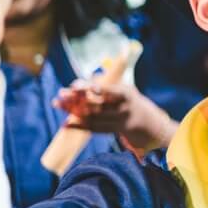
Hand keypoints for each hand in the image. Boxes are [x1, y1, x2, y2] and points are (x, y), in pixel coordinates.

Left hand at [55, 81, 177, 150]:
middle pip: (96, 103)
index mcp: (127, 94)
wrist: (151, 124)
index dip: (91, 88)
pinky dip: (78, 126)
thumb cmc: (133, 102)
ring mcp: (118, 121)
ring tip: (57, 103)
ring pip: (91, 116)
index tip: (76, 84)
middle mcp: (123, 108)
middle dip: (76, 98)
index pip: (107, 91)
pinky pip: (93, 129)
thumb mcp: (127, 89)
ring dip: (72, 110)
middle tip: (61, 92)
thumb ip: (109, 84)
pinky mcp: (113, 131)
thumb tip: (92, 76)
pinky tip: (65, 123)